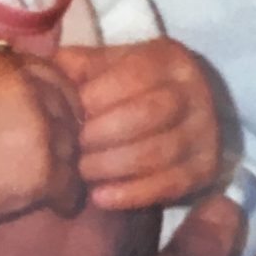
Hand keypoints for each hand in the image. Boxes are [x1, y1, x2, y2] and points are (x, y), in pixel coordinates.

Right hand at [0, 50, 85, 236]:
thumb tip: (19, 108)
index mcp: (3, 63)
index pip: (53, 76)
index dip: (58, 102)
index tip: (54, 124)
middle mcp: (27, 85)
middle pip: (67, 109)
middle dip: (65, 133)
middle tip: (59, 158)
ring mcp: (38, 124)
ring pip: (70, 146)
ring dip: (64, 166)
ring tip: (56, 185)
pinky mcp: (42, 165)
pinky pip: (69, 183)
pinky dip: (66, 198)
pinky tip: (59, 206)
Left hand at [53, 39, 237, 209]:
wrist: (183, 114)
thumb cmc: (133, 88)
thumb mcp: (112, 66)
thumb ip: (81, 66)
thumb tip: (49, 73)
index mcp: (170, 59)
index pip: (134, 76)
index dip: (97, 98)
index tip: (69, 116)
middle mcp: (195, 92)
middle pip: (147, 115)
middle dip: (102, 135)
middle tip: (72, 149)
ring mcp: (205, 132)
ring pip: (157, 153)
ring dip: (111, 166)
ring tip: (81, 172)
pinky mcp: (205, 168)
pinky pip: (168, 185)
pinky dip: (130, 194)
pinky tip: (100, 196)